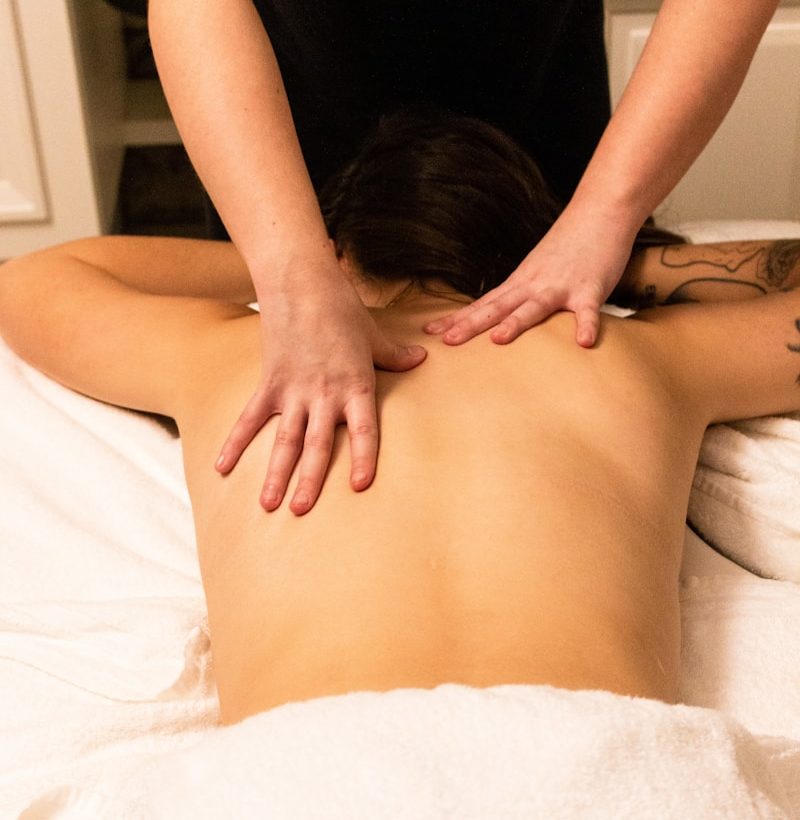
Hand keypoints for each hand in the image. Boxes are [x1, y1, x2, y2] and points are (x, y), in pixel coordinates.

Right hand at [215, 275, 425, 514]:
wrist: (301, 282)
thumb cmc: (342, 309)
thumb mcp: (374, 335)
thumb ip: (395, 355)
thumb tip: (420, 359)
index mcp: (355, 385)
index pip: (363, 429)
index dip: (362, 458)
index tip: (358, 485)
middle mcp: (324, 394)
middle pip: (317, 444)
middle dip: (309, 480)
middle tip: (301, 511)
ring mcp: (293, 390)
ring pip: (284, 439)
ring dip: (275, 473)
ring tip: (268, 504)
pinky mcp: (269, 382)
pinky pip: (250, 418)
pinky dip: (235, 442)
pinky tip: (222, 467)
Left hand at [424, 205, 637, 347]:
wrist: (600, 211)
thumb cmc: (568, 246)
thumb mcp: (535, 270)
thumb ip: (519, 295)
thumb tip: (499, 318)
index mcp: (519, 282)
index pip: (482, 304)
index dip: (457, 318)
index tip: (430, 331)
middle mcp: (533, 284)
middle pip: (497, 307)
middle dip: (471, 325)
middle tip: (447, 341)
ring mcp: (560, 286)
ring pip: (534, 307)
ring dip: (516, 322)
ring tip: (499, 340)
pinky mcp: (590, 288)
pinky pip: (588, 311)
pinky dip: (585, 325)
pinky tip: (583, 343)